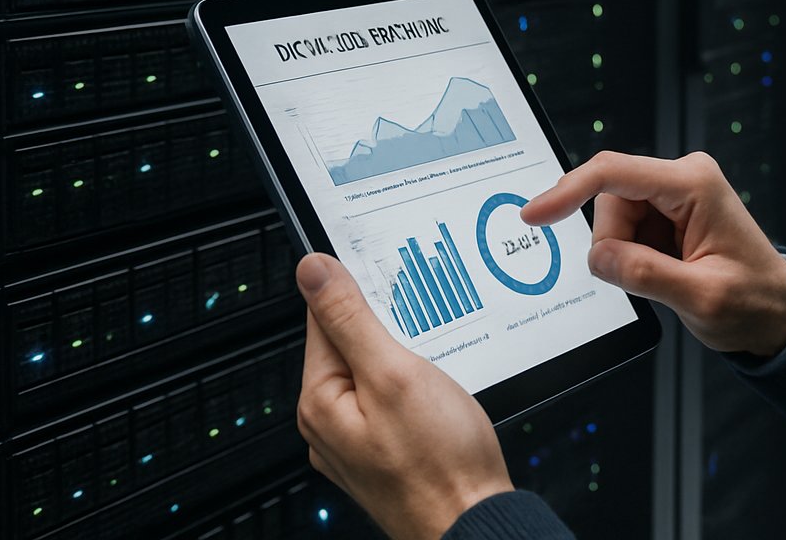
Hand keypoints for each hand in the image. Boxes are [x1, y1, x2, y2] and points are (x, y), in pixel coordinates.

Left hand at [295, 253, 511, 539]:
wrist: (472, 523)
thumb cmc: (439, 465)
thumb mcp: (394, 374)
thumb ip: (350, 319)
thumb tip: (313, 271)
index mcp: (320, 400)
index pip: (325, 317)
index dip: (360, 290)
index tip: (390, 279)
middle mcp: (330, 424)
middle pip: (350, 344)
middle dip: (387, 328)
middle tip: (424, 328)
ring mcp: (357, 441)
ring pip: (375, 372)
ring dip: (405, 358)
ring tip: (436, 364)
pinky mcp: (385, 451)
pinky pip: (390, 401)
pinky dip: (414, 387)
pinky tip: (438, 392)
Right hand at [522, 151, 785, 357]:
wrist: (777, 313)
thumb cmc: (754, 302)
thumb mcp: (701, 299)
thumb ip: (646, 274)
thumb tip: (599, 257)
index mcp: (694, 184)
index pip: (613, 173)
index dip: (567, 192)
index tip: (535, 215)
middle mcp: (684, 178)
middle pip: (609, 199)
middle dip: (614, 245)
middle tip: (651, 279)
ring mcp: (675, 193)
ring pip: (613, 217)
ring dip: (625, 253)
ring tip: (667, 276)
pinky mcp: (668, 212)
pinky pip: (626, 230)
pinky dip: (633, 255)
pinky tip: (664, 270)